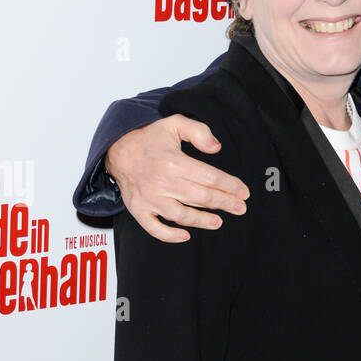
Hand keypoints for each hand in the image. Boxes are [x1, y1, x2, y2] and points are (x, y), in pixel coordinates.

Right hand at [106, 115, 248, 243]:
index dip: (230, 185)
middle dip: (225, 203)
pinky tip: (185, 236)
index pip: (210, 177)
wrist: (117, 150)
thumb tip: (216, 147)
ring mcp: (150, 198)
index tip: (244, 192)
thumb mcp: (174, 124)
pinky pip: (154, 228)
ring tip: (219, 222)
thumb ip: (198, 131)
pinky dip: (170, 235)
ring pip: (181, 215)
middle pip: (201, 197)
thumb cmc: (150, 139)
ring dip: (202, 221)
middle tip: (240, 208)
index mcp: (174, 162)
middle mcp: (162, 182)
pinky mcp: (139, 209)